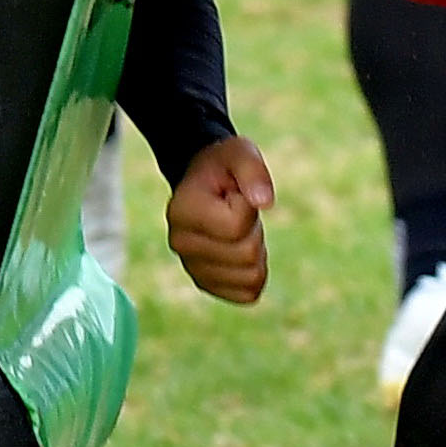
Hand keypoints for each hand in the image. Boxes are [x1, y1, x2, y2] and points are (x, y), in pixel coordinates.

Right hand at [165, 135, 276, 304]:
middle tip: (238, 210)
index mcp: (181, 211)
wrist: (204, 183)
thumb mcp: (239, 152)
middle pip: (247, 255)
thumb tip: (265, 202)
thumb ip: (252, 169)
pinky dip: (254, 272)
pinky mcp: (206, 284)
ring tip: (237, 227)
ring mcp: (192, 268)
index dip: (248, 206)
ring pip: (252, 278)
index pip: (236, 227)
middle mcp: (180, 244)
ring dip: (256, 250)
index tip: (234, 193)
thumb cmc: (222, 166)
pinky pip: (249, 293)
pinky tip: (238, 248)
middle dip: (254, 229)